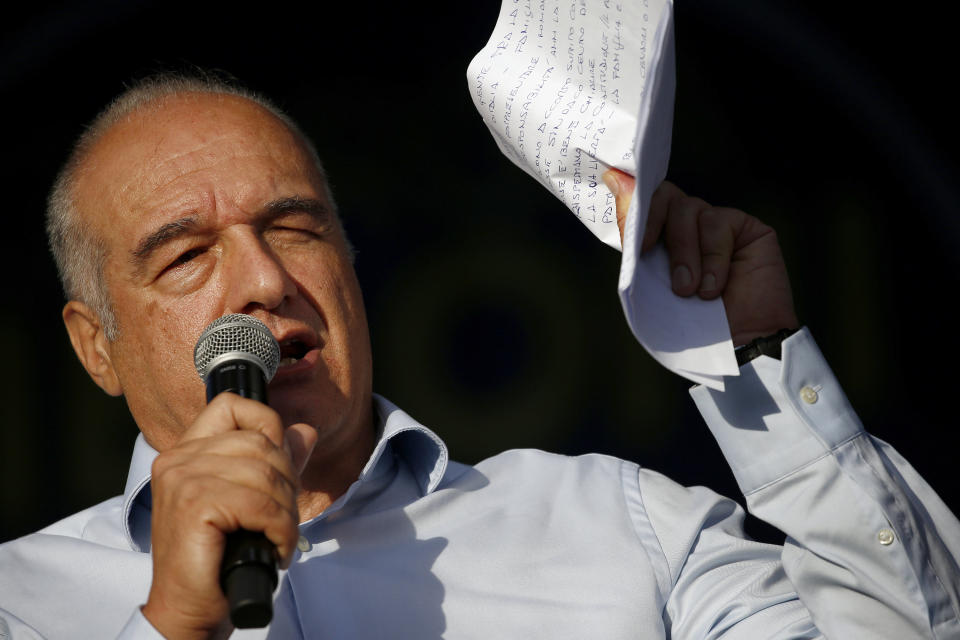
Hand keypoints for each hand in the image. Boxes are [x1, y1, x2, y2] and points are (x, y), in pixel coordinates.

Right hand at [141, 394, 317, 638]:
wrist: (188, 608)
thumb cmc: (216, 558)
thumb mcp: (249, 502)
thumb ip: (275, 463)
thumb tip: (305, 431)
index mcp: (186, 452)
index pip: (230, 405)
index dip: (268, 424)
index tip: (279, 465)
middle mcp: (178, 459)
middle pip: (260, 441)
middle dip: (287, 480)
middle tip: (281, 518)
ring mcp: (183, 479)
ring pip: (266, 473)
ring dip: (285, 510)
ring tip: (277, 536)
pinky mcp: (194, 504)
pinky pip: (261, 503)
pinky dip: (280, 529)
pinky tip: (275, 549)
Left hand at [603, 169, 797, 345]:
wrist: (736, 349)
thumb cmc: (691, 324)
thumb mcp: (652, 281)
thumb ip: (635, 237)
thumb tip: (614, 179)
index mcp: (662, 239)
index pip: (643, 205)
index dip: (631, 205)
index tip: (623, 226)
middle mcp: (689, 227)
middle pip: (663, 196)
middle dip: (652, 222)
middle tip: (647, 253)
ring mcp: (718, 225)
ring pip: (688, 209)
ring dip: (683, 252)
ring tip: (688, 290)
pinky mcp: (747, 228)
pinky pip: (719, 223)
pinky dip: (713, 257)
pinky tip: (714, 287)